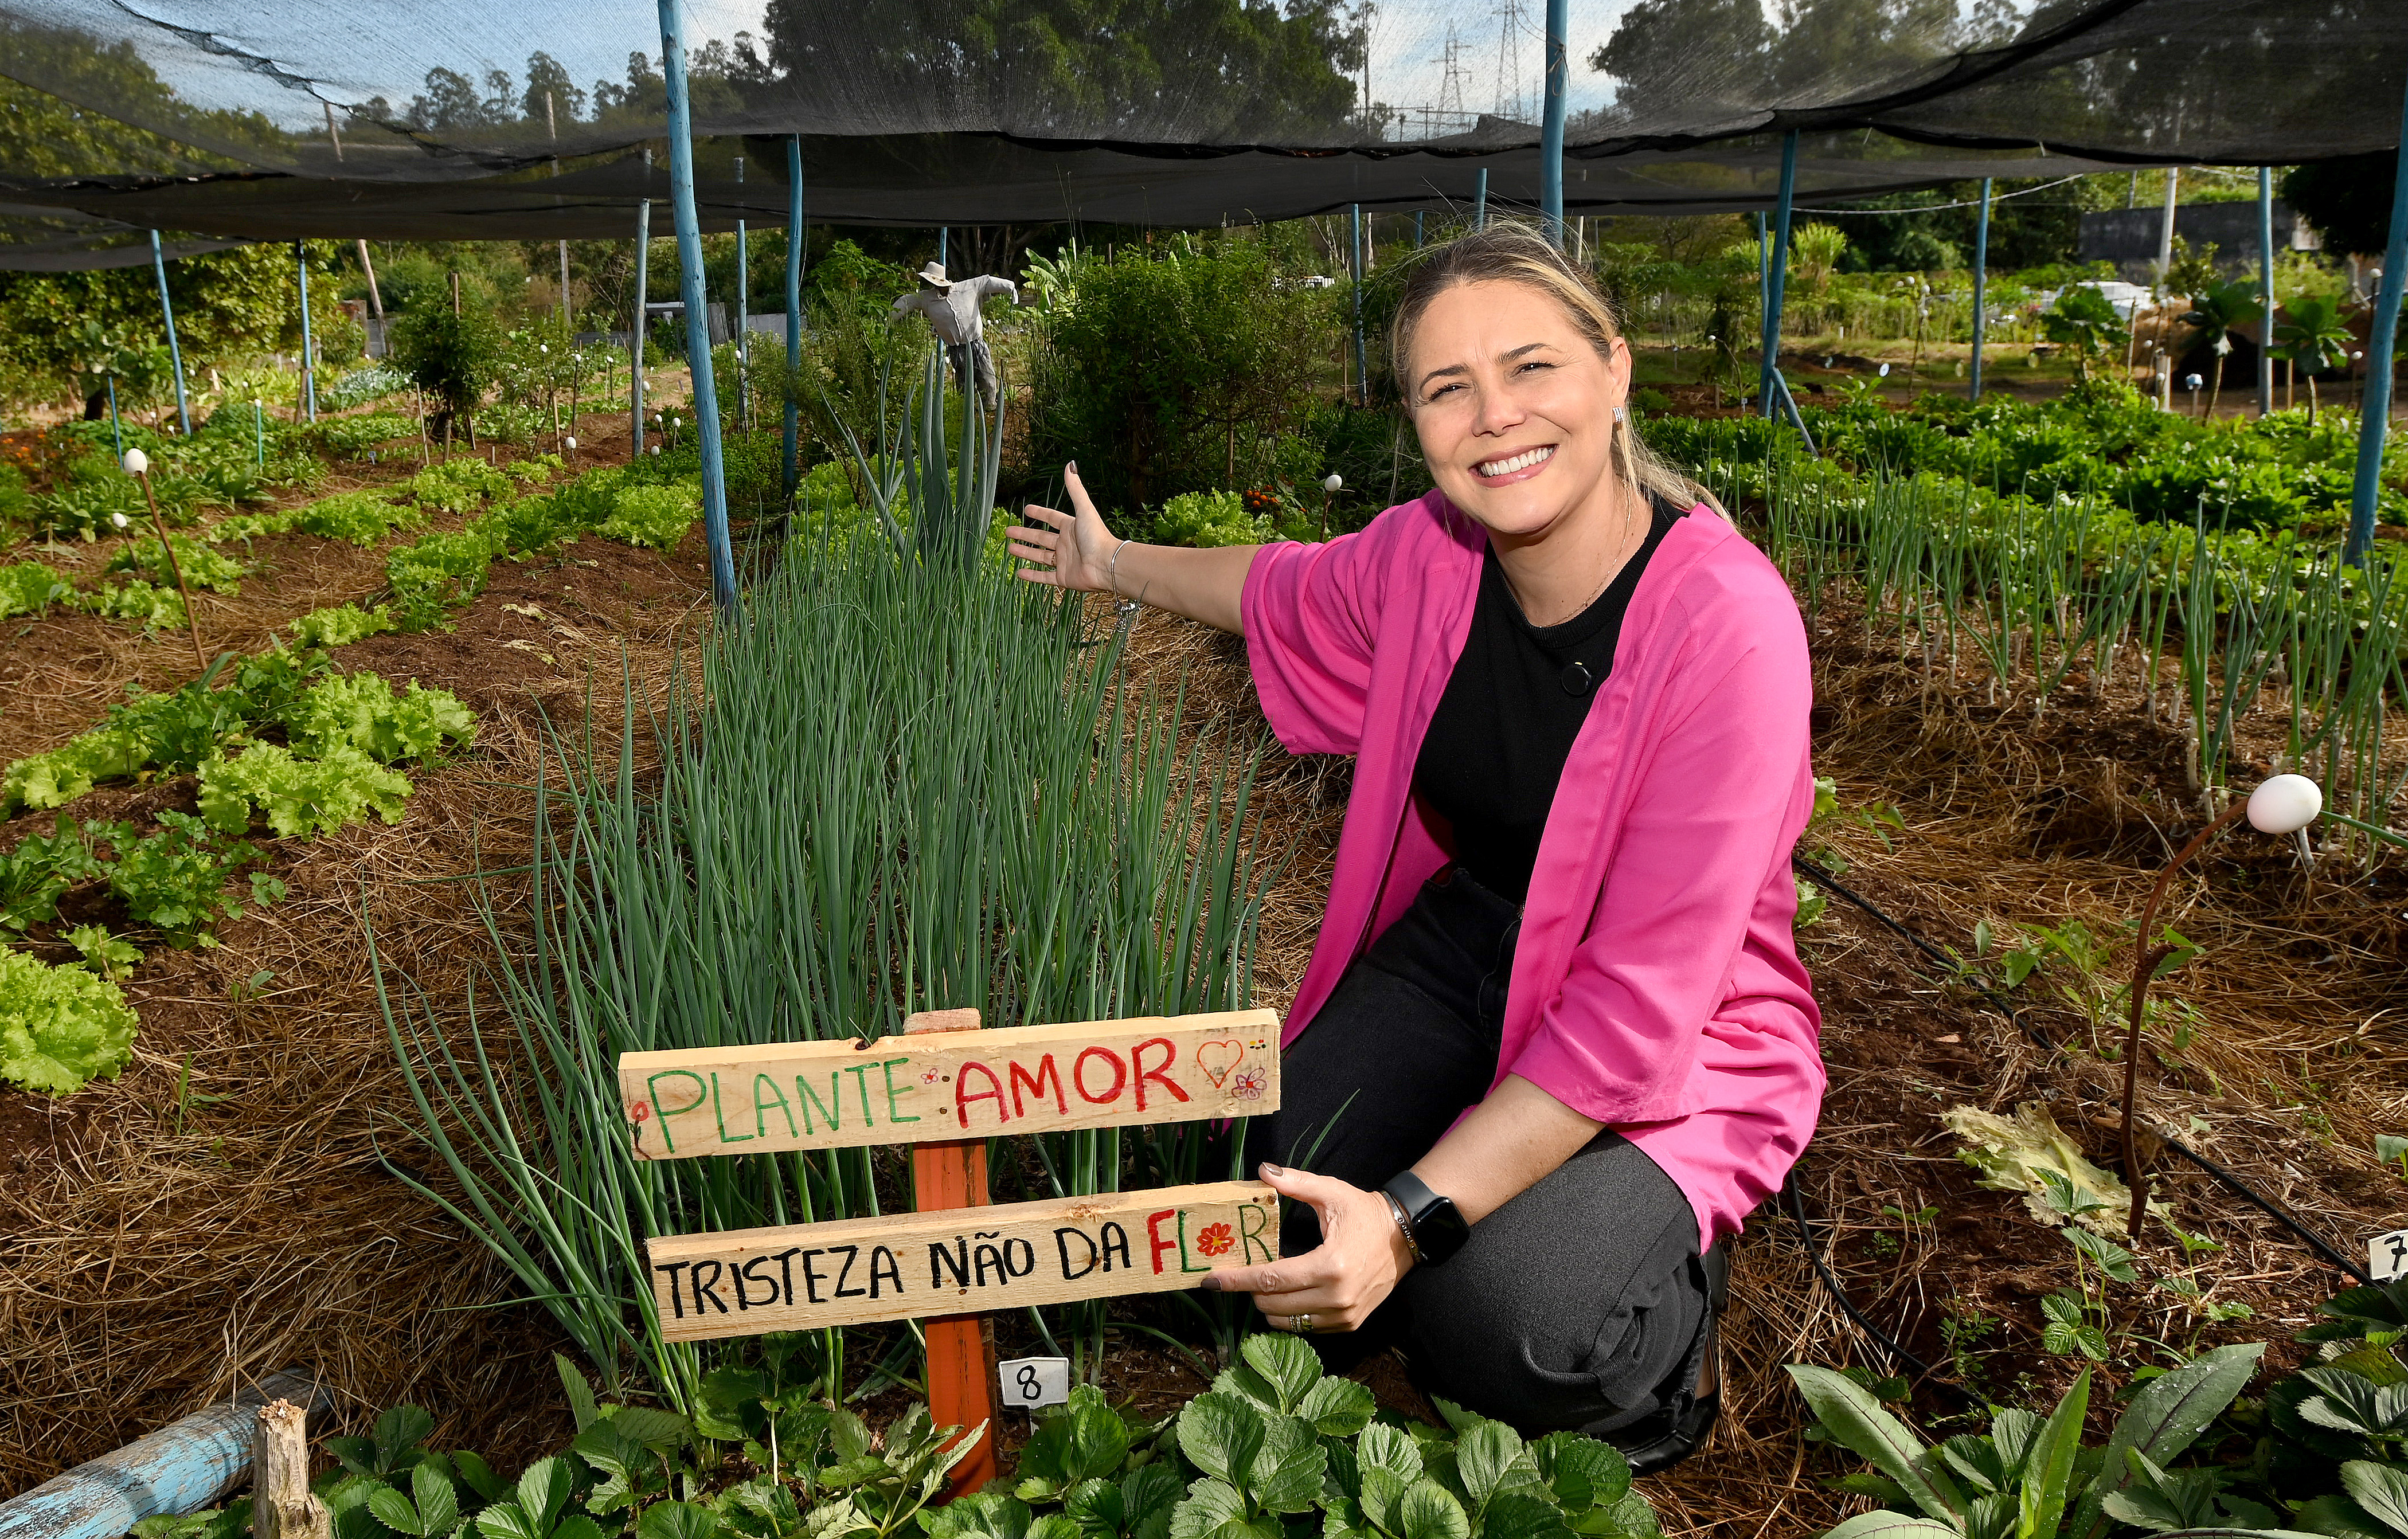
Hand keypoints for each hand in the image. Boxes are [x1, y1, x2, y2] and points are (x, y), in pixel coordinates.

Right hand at [1007, 461, 1118, 592]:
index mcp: (1071, 528)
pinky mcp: (1064, 578)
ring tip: (1010, 548)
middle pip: (1041, 538)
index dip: (1040, 513)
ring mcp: (1064, 562)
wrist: (1106, 565)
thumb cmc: (1097, 536)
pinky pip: (1044, 576)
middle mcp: (1066, 544)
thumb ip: (1075, 489)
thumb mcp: (1084, 509)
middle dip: (1025, 534)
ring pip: (1040, 557)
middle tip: (1008, 531)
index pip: (1052, 518)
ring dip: (1025, 552)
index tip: (1026, 509)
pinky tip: (1019, 573)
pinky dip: (1032, 576)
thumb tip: (1070, 464)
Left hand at [1201, 1163, 1413, 1333]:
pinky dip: (1291, 1315)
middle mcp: (1337, 1297)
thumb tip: (1263, 1171)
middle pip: (1273, 1305)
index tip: (1210, 1280)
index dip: (1236, 1280)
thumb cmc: (1365, 1213)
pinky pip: (1306, 1327)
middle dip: (1250, 1291)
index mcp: (1329, 1265)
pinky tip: (1289, 1295)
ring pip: (1287, 1323)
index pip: (1270, 1279)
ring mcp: (1344, 1315)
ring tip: (1265, 1284)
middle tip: (1240, 1275)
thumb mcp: (1331, 1192)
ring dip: (1269, 1306)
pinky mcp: (1350, 1323)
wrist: (1405, 1236)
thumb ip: (1295, 1182)